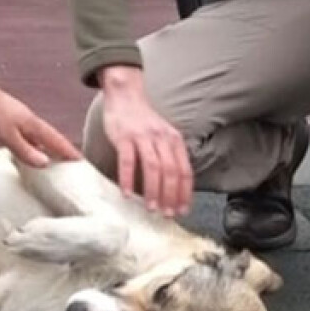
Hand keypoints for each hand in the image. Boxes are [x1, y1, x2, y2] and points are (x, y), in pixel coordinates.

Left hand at [0, 81, 81, 167]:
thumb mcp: (7, 136)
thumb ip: (26, 150)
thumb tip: (45, 163)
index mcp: (33, 124)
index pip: (56, 139)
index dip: (68, 150)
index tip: (81, 160)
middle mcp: (30, 121)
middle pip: (50, 137)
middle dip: (62, 149)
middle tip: (72, 162)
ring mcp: (20, 120)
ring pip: (39, 137)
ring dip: (47, 147)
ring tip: (54, 161)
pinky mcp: (10, 121)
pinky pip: (27, 136)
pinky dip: (33, 145)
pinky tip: (30, 151)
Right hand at [99, 66, 192, 216]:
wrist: (125, 95)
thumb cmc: (142, 121)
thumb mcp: (163, 136)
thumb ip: (169, 156)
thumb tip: (173, 188)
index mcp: (174, 140)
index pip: (185, 171)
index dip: (185, 193)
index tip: (182, 210)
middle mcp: (162, 138)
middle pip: (171, 171)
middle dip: (170, 196)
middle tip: (166, 214)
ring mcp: (143, 136)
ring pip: (153, 168)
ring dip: (153, 191)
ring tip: (150, 208)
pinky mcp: (124, 136)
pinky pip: (128, 160)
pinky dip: (128, 179)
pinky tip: (126, 193)